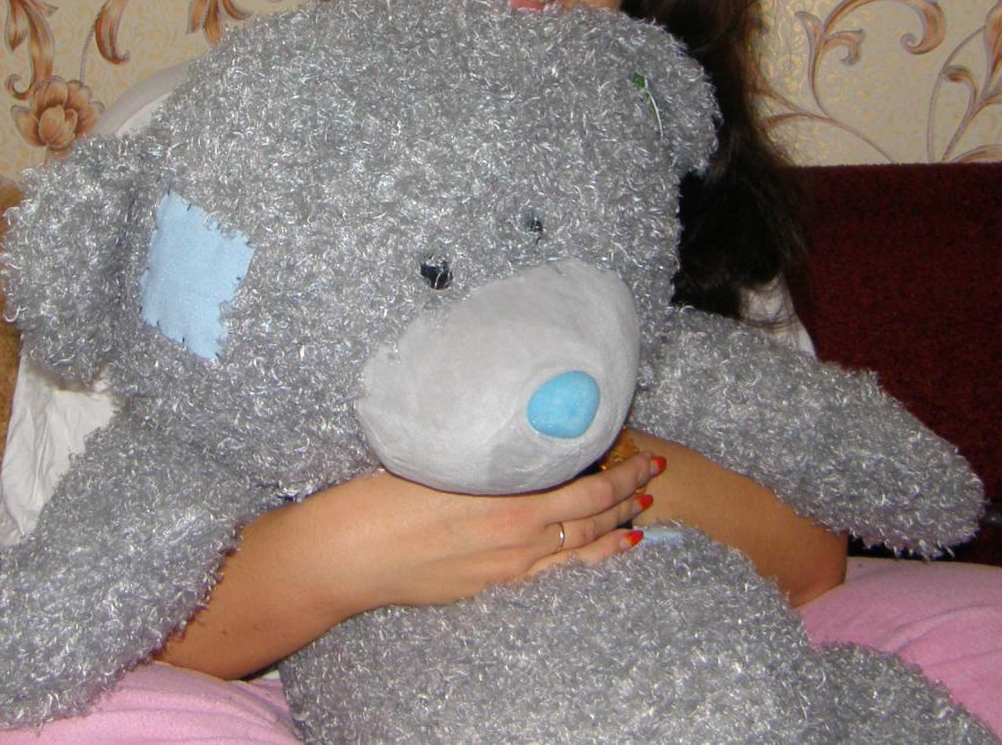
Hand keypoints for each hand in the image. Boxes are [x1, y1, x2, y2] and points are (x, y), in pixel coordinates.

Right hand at [158, 451, 661, 678]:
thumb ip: (486, 444)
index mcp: (507, 501)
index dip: (623, 474)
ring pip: (578, 551)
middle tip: (655, 476)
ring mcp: (504, 569)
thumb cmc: (381, 497)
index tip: (645, 455)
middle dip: (629, 498)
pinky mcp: (488, 586)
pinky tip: (601, 553)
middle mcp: (516, 540)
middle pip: (591, 520)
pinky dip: (585, 560)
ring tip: (642, 516)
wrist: (346, 557)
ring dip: (614, 531)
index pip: (586, 489)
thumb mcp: (440, 455)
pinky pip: (551, 573)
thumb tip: (514, 416)